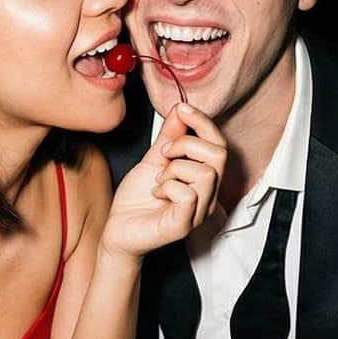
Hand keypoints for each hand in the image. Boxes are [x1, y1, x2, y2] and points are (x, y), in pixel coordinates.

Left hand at [102, 102, 225, 259]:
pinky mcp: (184, 225)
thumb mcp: (153, 160)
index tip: (182, 109)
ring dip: (174, 168)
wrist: (117, 229)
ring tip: (159, 180)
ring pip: (205, 173)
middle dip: (187, 144)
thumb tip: (181, 109)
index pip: (219, 144)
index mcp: (205, 179)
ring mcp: (198, 212)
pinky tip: (156, 194)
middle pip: (220, 155)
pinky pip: (188, 194)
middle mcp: (208, 196)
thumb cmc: (137, 200)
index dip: (203, 122)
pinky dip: (168, 187)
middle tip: (164, 153)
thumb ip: (169, 136)